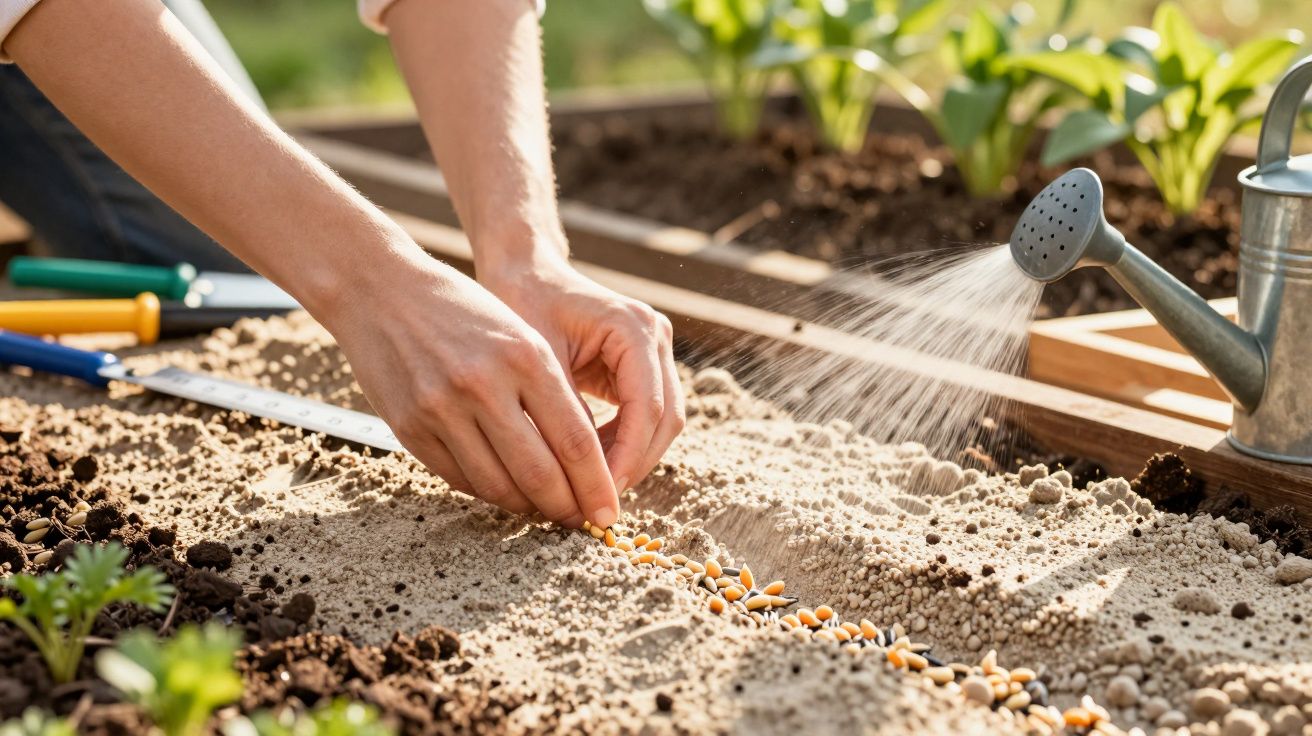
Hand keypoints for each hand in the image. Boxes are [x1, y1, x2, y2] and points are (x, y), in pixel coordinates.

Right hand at [317, 248, 618, 528]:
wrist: (380, 290)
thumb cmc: (463, 310)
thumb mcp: (520, 334)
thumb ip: (551, 392)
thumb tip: (581, 461)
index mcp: (524, 356)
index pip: (574, 441)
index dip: (596, 485)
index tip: (609, 511)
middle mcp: (484, 385)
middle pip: (539, 473)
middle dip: (568, 508)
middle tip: (583, 523)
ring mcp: (442, 409)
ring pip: (498, 486)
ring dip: (528, 507)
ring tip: (546, 510)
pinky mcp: (410, 428)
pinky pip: (460, 479)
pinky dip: (489, 493)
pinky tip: (507, 491)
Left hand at [479, 253, 685, 494]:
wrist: (526, 272)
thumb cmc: (522, 303)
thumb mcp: (538, 361)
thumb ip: (563, 414)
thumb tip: (576, 477)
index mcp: (634, 327)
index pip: (647, 407)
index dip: (628, 457)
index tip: (602, 494)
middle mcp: (655, 336)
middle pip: (666, 419)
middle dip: (635, 464)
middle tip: (598, 503)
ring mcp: (655, 351)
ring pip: (662, 422)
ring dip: (632, 459)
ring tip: (592, 489)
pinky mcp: (644, 366)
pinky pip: (645, 416)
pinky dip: (623, 445)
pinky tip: (590, 467)